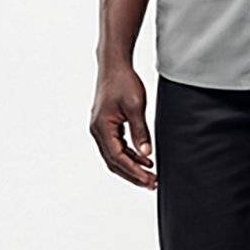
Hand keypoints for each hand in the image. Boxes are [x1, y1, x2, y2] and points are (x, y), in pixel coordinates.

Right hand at [89, 61, 156, 188]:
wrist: (114, 65)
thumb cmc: (123, 81)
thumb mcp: (135, 106)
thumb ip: (140, 131)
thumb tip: (146, 153)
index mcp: (102, 127)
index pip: (117, 157)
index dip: (134, 171)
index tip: (149, 180)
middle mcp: (97, 131)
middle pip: (114, 162)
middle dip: (133, 174)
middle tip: (152, 184)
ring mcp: (101, 129)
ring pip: (115, 156)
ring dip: (132, 166)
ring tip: (150, 175)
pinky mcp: (107, 126)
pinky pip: (117, 146)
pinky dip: (130, 155)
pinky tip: (144, 159)